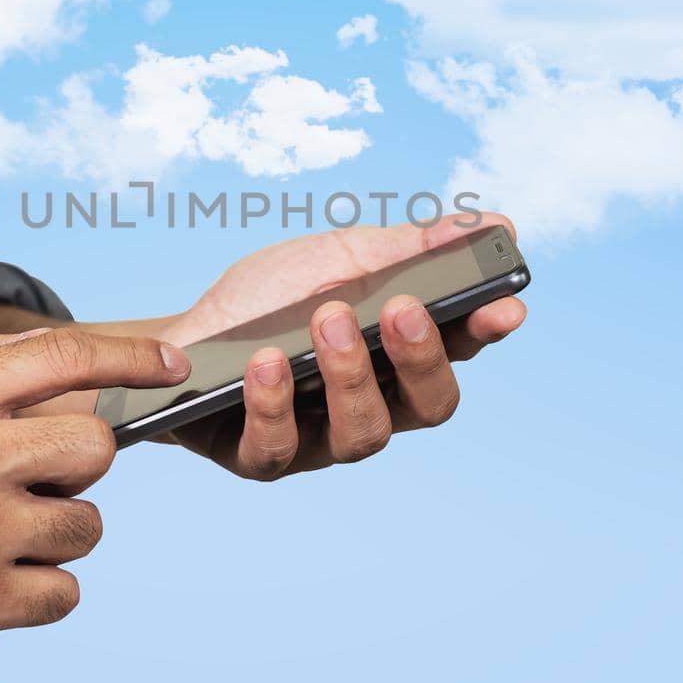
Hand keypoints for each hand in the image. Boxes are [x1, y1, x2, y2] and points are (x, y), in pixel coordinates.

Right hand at [0, 327, 190, 668]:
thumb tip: (53, 359)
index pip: (65, 356)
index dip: (133, 356)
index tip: (171, 364)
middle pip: (96, 448)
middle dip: (78, 473)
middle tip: (35, 488)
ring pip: (88, 527)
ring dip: (58, 538)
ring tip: (0, 541)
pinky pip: (64, 593)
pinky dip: (40, 594)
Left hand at [159, 213, 525, 478]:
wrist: (178, 336)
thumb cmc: (266, 300)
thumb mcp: (335, 257)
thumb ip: (408, 249)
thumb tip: (493, 223)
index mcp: (397, 356)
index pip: (459, 349)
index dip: (485, 330)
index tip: (504, 305)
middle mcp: (372, 405)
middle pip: (429, 406)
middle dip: (422, 357)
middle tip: (400, 308)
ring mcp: (319, 439)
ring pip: (363, 434)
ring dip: (351, 374)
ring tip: (325, 319)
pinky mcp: (261, 458)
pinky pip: (277, 447)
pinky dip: (275, 401)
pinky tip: (268, 362)